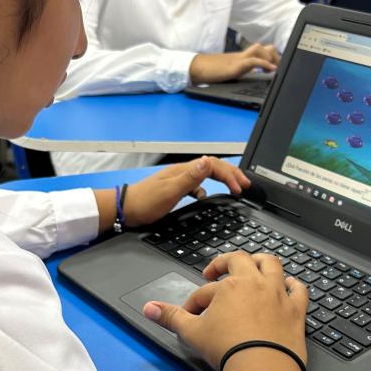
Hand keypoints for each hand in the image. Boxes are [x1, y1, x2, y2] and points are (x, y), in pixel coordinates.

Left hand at [122, 156, 249, 227]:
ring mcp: (179, 180)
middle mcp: (183, 172)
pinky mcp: (175, 189)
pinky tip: (206, 197)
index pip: (214, 166)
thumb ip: (191, 177)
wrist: (125, 210)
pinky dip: (207, 188)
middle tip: (245, 185)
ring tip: (233, 187)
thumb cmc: (145, 202)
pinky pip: (197, 184)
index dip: (230, 175)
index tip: (240, 189)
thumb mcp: (170, 191)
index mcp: (184, 171)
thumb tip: (208, 161)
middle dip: (231, 174)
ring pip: (206, 174)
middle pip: (212, 167)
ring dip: (222, 179)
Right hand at [143, 252, 308, 370]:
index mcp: (230, 285)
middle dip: (225, 264)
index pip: (206, 290)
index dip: (196, 302)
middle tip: (215, 273)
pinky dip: (294, 285)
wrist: (262, 368)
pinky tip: (289, 285)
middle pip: (240, 260)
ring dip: (261, 262)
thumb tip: (149, 308)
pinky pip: (299, 289)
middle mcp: (255, 283)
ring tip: (252, 266)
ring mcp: (277, 294)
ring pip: (271, 265)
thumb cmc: (229, 349)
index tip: (192, 315)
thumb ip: (170, 317)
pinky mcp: (295, 310)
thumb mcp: (193, 332)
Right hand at [189, 43, 279, 83]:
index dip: (272, 56)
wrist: (197, 68)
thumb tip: (251, 75)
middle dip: (275, 57)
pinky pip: (253, 60)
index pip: (261, 50)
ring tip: (274, 70)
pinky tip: (271, 70)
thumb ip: (240, 71)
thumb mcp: (229, 71)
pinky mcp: (235, 65)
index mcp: (241, 57)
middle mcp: (241, 55)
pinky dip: (265, 63)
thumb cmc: (210, 71)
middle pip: (264, 47)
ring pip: (260, 49)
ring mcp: (238, 58)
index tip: (279, 67)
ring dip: (271, 58)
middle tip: (278, 69)